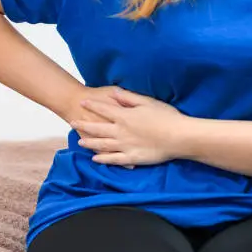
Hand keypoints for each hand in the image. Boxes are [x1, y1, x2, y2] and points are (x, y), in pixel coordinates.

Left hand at [70, 88, 188, 166]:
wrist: (178, 137)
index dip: (92, 105)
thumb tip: (116, 92)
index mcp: (124, 116)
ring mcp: (124, 146)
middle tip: (73, 122)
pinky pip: (113, 159)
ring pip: (102, 145)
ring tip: (80, 141)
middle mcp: (120, 131)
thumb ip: (130, 98)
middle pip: (98, 128)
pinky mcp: (131, 158)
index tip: (82, 102)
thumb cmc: (166, 117)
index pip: (103, 109)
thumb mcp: (148, 102)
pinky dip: (103, 159)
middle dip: (84, 124)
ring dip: (89, 143)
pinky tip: (95, 159)